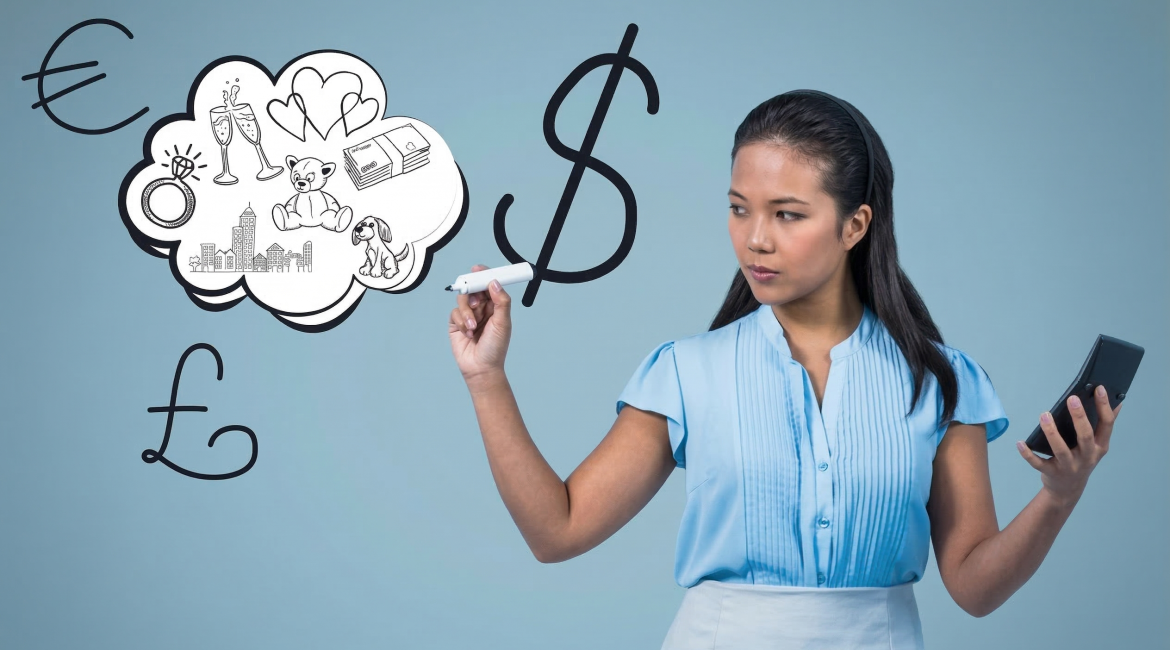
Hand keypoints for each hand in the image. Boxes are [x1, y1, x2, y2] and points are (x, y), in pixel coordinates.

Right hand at [448, 264, 512, 381]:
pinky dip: (461, 322)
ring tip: (473, 326)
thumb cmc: (495, 348)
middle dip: (472, 293)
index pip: (488, 284)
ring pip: (462, 299)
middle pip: (473, 288)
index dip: (483, 275)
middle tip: (474, 300)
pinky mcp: (457, 323)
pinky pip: (454, 313)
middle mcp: (482, 308)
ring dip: (467, 312)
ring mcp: (469, 314)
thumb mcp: (503, 323)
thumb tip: (494, 283)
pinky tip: (468, 333)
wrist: (481, 367)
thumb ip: (501, 301)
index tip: (478, 269)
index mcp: (495, 305)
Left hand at [1016, 384, 1123, 508]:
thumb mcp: (1097, 445)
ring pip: (1060, 449)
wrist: (1068, 490)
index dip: (1104, 406)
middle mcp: (1087, 457)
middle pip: (1085, 436)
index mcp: (1100, 446)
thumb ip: (1104, 424)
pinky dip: (1028, 454)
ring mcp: (1069, 466)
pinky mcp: (1051, 473)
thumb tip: (1117, 401)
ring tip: (1044, 415)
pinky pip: (1038, 463)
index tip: (1099, 388)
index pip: (1106, 424)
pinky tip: (1020, 443)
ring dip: (1052, 432)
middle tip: (1072, 398)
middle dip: (1079, 417)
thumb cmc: (1082, 459)